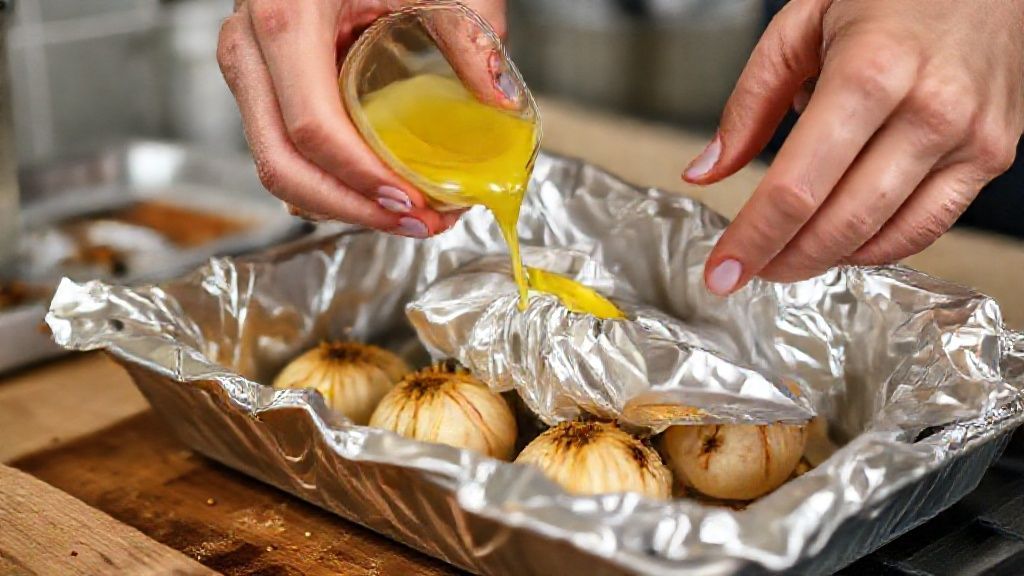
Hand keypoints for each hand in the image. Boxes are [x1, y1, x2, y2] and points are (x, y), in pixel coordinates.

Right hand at [218, 0, 506, 236]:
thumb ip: (470, 36)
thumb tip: (501, 105)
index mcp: (285, 16)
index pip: (311, 125)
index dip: (362, 178)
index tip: (415, 204)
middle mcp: (250, 47)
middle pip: (282, 163)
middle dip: (353, 209)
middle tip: (420, 224)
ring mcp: (249, 69)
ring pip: (279, 166)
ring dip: (342, 204)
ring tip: (410, 215)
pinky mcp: (263, 86)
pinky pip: (287, 150)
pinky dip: (331, 182)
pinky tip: (381, 190)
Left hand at [683, 0, 1023, 294]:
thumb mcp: (801, 23)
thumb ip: (750, 102)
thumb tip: (707, 170)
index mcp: (871, 71)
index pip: (797, 187)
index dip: (753, 239)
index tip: (722, 271)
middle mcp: (929, 109)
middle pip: (840, 222)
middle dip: (784, 260)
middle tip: (749, 270)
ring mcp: (970, 137)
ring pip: (885, 235)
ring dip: (826, 259)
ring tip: (788, 257)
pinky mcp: (992, 154)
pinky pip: (928, 225)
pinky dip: (877, 246)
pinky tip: (841, 242)